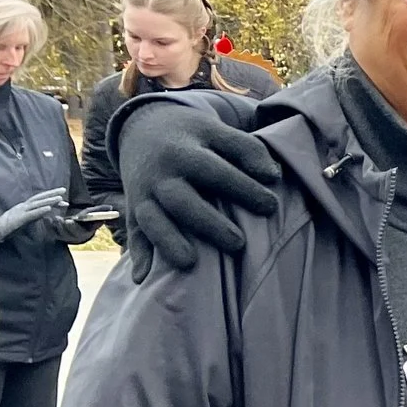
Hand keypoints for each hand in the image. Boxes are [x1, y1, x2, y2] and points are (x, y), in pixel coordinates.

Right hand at [0, 191, 59, 246]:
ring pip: (36, 204)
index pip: (39, 200)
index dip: (50, 197)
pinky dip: (40, 210)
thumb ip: (36, 214)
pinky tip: (48, 208)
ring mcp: (20, 211)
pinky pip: (31, 214)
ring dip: (48, 200)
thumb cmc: (10, 226)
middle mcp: (23, 206)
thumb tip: (47, 211)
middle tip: (63, 190)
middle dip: (51, 193)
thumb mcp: (25, 219)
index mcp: (24, 206)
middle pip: (38, 198)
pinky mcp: (18, 218)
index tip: (62, 197)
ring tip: (59, 198)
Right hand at [117, 101, 279, 281]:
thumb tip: (273, 176)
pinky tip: (143, 278)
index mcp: (184, 153)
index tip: (271, 206)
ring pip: (151, 220)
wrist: (143, 128)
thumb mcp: (217, 131)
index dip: (243, 188)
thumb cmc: (193, 137)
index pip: (215, 172)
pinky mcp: (134, 211)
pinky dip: (138, 255)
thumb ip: (247, 149)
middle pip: (181, 201)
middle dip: (208, 223)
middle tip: (238, 243)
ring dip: (168, 242)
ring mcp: (143, 195)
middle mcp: (160, 176)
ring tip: (189, 264)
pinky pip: (133, 234)